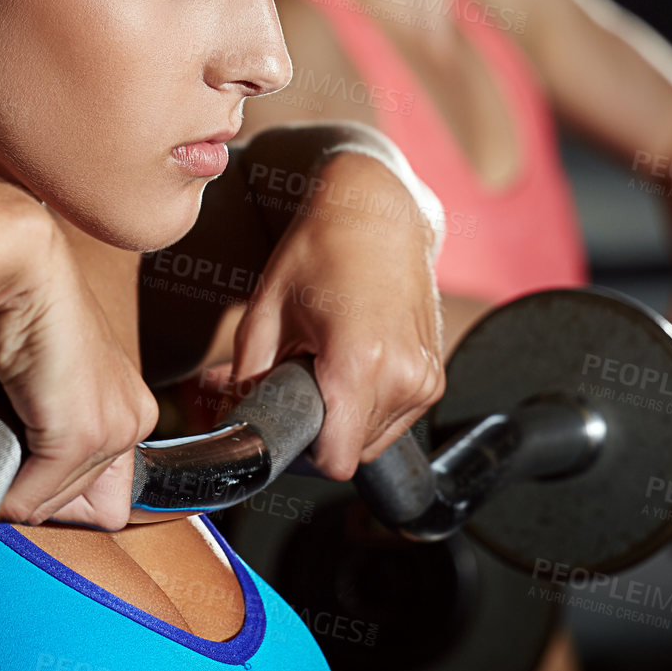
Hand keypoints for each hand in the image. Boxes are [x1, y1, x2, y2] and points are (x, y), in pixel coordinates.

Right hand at [0, 197, 158, 529]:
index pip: (99, 493)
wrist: (12, 263)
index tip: (6, 460)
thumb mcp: (24, 388)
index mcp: (127, 403)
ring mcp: (115, 428)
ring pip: (48, 504)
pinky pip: (29, 497)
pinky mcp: (82, 434)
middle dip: (19, 486)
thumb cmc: (10, 307)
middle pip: (76, 506)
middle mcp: (135, 417)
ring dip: (1, 479)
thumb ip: (22, 439)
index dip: (41, 486)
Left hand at [203, 151, 445, 480]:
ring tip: (327, 362)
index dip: (302, 451)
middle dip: (320, 427)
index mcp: (360, 362)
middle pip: (351, 451)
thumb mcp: (267, 308)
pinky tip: (353, 359)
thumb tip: (237, 418)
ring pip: (373, 439)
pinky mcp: (434, 375)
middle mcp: (402, 376)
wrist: (379, 211)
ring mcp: (425, 377)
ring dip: (344, 416)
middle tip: (301, 377)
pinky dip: (368, 402)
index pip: (334, 460)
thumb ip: (249, 376)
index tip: (288, 422)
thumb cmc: (324, 246)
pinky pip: (394, 417)